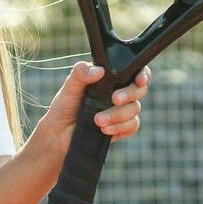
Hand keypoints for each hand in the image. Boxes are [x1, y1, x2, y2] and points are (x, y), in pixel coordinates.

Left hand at [29, 62, 150, 164]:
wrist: (59, 133)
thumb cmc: (65, 106)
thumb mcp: (69, 86)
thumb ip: (80, 73)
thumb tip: (99, 70)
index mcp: (110, 78)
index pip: (134, 71)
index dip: (143, 74)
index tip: (138, 80)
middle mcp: (119, 92)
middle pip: (139, 90)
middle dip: (129, 94)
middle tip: (114, 99)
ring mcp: (122, 110)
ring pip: (134, 109)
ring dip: (118, 115)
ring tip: (97, 120)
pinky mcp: (121, 127)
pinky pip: (132, 126)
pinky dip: (120, 127)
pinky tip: (105, 129)